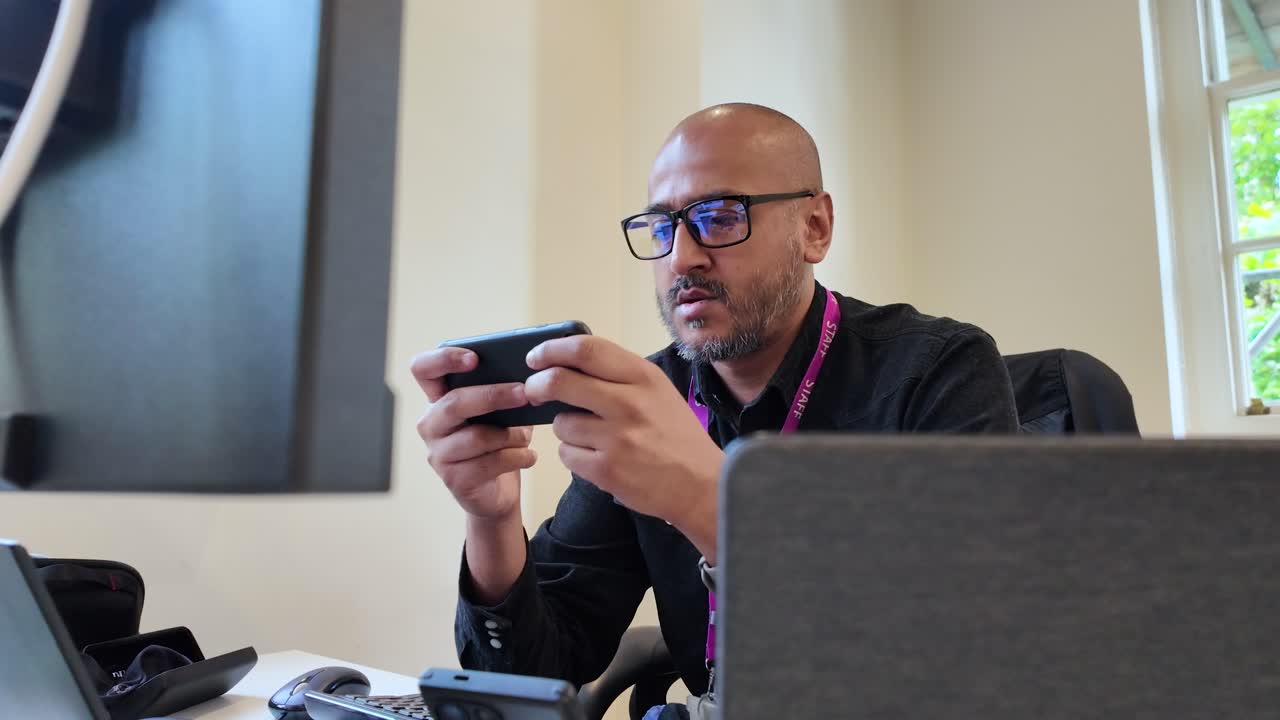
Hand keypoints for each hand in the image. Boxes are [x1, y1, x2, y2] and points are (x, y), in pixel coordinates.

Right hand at [410, 347, 537, 519]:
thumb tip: (530, 376)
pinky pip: (489, 463)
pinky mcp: (454, 479)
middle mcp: (431, 424)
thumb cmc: (499, 443)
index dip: (443, 359)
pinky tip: (529, 457)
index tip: (474, 358)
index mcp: (439, 399)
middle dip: (494, 395)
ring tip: (526, 437)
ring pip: (476, 436)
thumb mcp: (502, 413)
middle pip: (454, 402)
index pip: (423, 369)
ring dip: (511, 435)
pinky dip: (517, 457)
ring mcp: (438, 454)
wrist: (497, 492)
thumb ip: (506, 392)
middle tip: (525, 393)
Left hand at [522, 336, 722, 531]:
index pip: (586, 349)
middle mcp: (629, 402)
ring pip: (561, 423)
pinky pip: (567, 454)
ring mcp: (617, 437)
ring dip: (566, 429)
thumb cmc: (676, 436)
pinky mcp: (607, 470)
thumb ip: (619, 375)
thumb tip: (568, 362)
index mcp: (643, 376)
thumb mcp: (657, 392)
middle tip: (533, 391)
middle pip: (559, 381)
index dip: (552, 350)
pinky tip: (597, 458)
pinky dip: (574, 456)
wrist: (703, 485)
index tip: (536, 357)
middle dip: (536, 385)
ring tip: (592, 437)